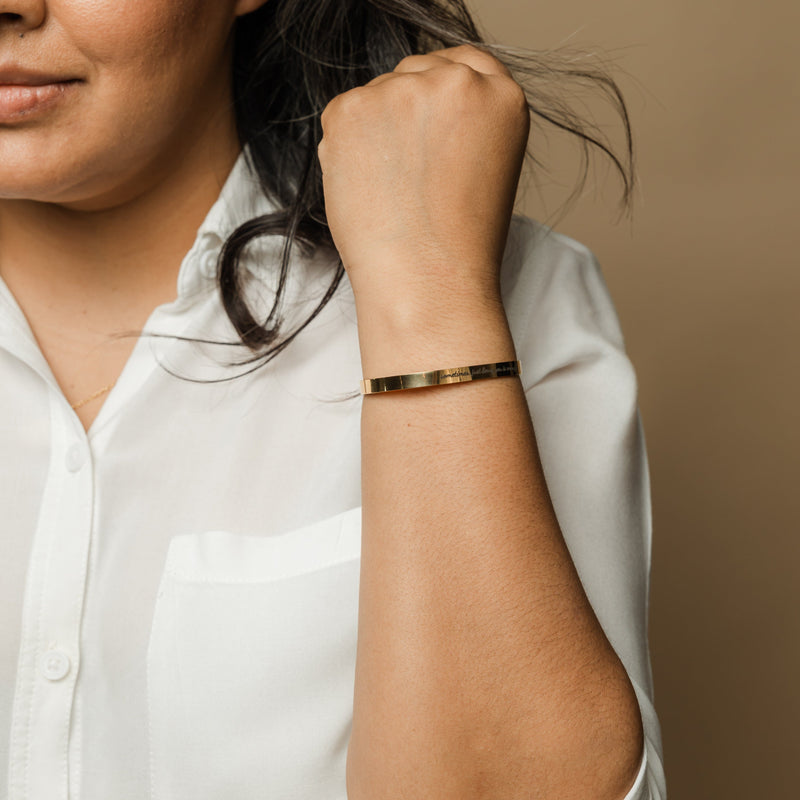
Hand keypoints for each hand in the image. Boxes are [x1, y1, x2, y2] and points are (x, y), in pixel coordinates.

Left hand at [317, 45, 529, 314]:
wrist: (428, 282)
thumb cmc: (460, 244)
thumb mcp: (489, 168)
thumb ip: (463, 123)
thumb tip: (415, 108)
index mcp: (501, 96)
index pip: (467, 67)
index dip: (444, 97)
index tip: (434, 125)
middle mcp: (454, 80)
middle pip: (417, 73)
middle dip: (408, 112)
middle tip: (409, 172)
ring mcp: (401, 90)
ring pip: (378, 96)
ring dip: (378, 131)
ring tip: (391, 191)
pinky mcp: (351, 108)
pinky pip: (345, 117)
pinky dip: (348, 148)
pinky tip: (367, 188)